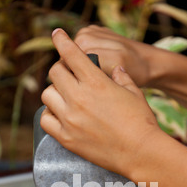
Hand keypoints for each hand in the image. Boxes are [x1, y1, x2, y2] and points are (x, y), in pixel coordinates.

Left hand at [40, 29, 160, 179]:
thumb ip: (121, 77)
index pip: (71, 53)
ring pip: (47, 95)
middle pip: (54, 73)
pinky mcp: (66, 138)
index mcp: (96, 82)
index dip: (61, 40)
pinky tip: (59, 115)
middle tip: (68, 76)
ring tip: (65, 98)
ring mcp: (70, 119)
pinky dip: (49, 115)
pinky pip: (45, 120)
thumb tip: (114, 69)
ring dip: (54, 93)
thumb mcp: (133, 92)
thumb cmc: (141, 121)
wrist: (140, 152)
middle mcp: (78, 97)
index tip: (56, 34)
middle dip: (61, 70)